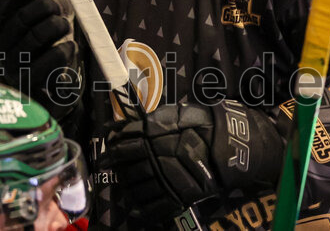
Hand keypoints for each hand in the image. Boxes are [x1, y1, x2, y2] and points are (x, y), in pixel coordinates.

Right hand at [0, 0, 79, 118]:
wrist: (34, 97)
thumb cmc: (31, 54)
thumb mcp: (21, 30)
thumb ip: (22, 5)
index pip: (4, 5)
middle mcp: (1, 49)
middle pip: (22, 19)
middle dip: (45, 7)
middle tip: (59, 4)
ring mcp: (15, 67)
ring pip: (36, 37)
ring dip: (56, 26)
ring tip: (65, 24)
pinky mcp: (33, 83)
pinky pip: (51, 59)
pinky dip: (64, 49)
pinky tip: (70, 46)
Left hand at [102, 101, 282, 218]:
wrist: (226, 142)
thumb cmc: (196, 123)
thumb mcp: (167, 116)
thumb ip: (141, 125)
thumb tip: (115, 131)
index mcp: (150, 136)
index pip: (122, 147)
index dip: (110, 154)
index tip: (103, 158)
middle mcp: (155, 158)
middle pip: (128, 170)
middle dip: (120, 173)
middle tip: (116, 174)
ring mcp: (167, 179)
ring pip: (138, 189)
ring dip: (130, 190)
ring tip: (128, 188)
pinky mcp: (180, 195)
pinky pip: (157, 208)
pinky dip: (144, 212)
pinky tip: (136, 212)